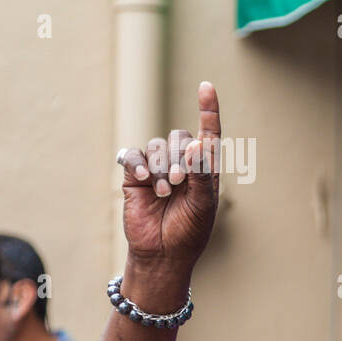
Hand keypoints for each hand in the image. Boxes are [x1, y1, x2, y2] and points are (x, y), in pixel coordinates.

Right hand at [115, 82, 220, 276]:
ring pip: (157, 146)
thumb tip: (198, 143)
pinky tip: (145, 180)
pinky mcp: (135, 176)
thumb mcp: (203, 204)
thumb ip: (201, 174)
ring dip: (162, 168)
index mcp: (204, 169)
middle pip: (179, 137)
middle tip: (179, 183)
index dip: (208, 111)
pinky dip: (139, 164)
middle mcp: (181, 164)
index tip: (206, 87)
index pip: (208, 134)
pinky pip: (133, 156)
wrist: (163, 253)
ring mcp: (156, 168)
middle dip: (180, 158)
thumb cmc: (189, 230)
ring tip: (165, 193)